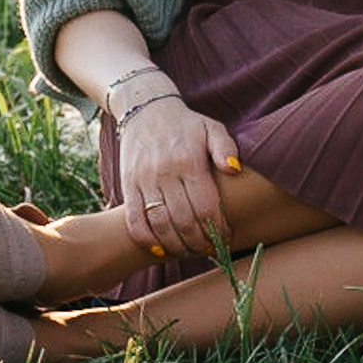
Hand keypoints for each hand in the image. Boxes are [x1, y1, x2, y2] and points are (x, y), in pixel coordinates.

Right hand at [115, 88, 242, 259]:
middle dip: (199, 242)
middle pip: (183, 220)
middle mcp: (165, 173)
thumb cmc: (186, 125)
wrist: (146, 110)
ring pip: (159, 224)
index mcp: (189, 161)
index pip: (205, 206)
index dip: (218, 228)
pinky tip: (161, 250)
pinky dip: (146, 240)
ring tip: (190, 252)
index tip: (226, 238)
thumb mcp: (212, 127)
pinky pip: (134, 220)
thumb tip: (234, 170)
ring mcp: (144, 181)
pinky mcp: (128, 186)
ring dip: (176, 245)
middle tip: (210, 250)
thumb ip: (225, 148)